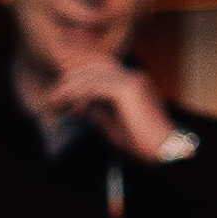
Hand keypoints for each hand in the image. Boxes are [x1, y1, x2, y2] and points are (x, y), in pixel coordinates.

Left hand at [39, 54, 179, 159]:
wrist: (163, 150)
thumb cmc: (140, 141)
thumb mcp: (111, 123)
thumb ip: (96, 111)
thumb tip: (78, 105)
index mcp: (132, 81)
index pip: (100, 70)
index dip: (78, 76)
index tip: (60, 91)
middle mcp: (133, 75)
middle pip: (94, 67)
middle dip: (71, 79)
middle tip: (53, 95)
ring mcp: (132, 79)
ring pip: (93, 76)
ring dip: (71, 87)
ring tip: (55, 101)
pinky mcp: (128, 89)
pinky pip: (97, 86)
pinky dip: (81, 94)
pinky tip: (70, 106)